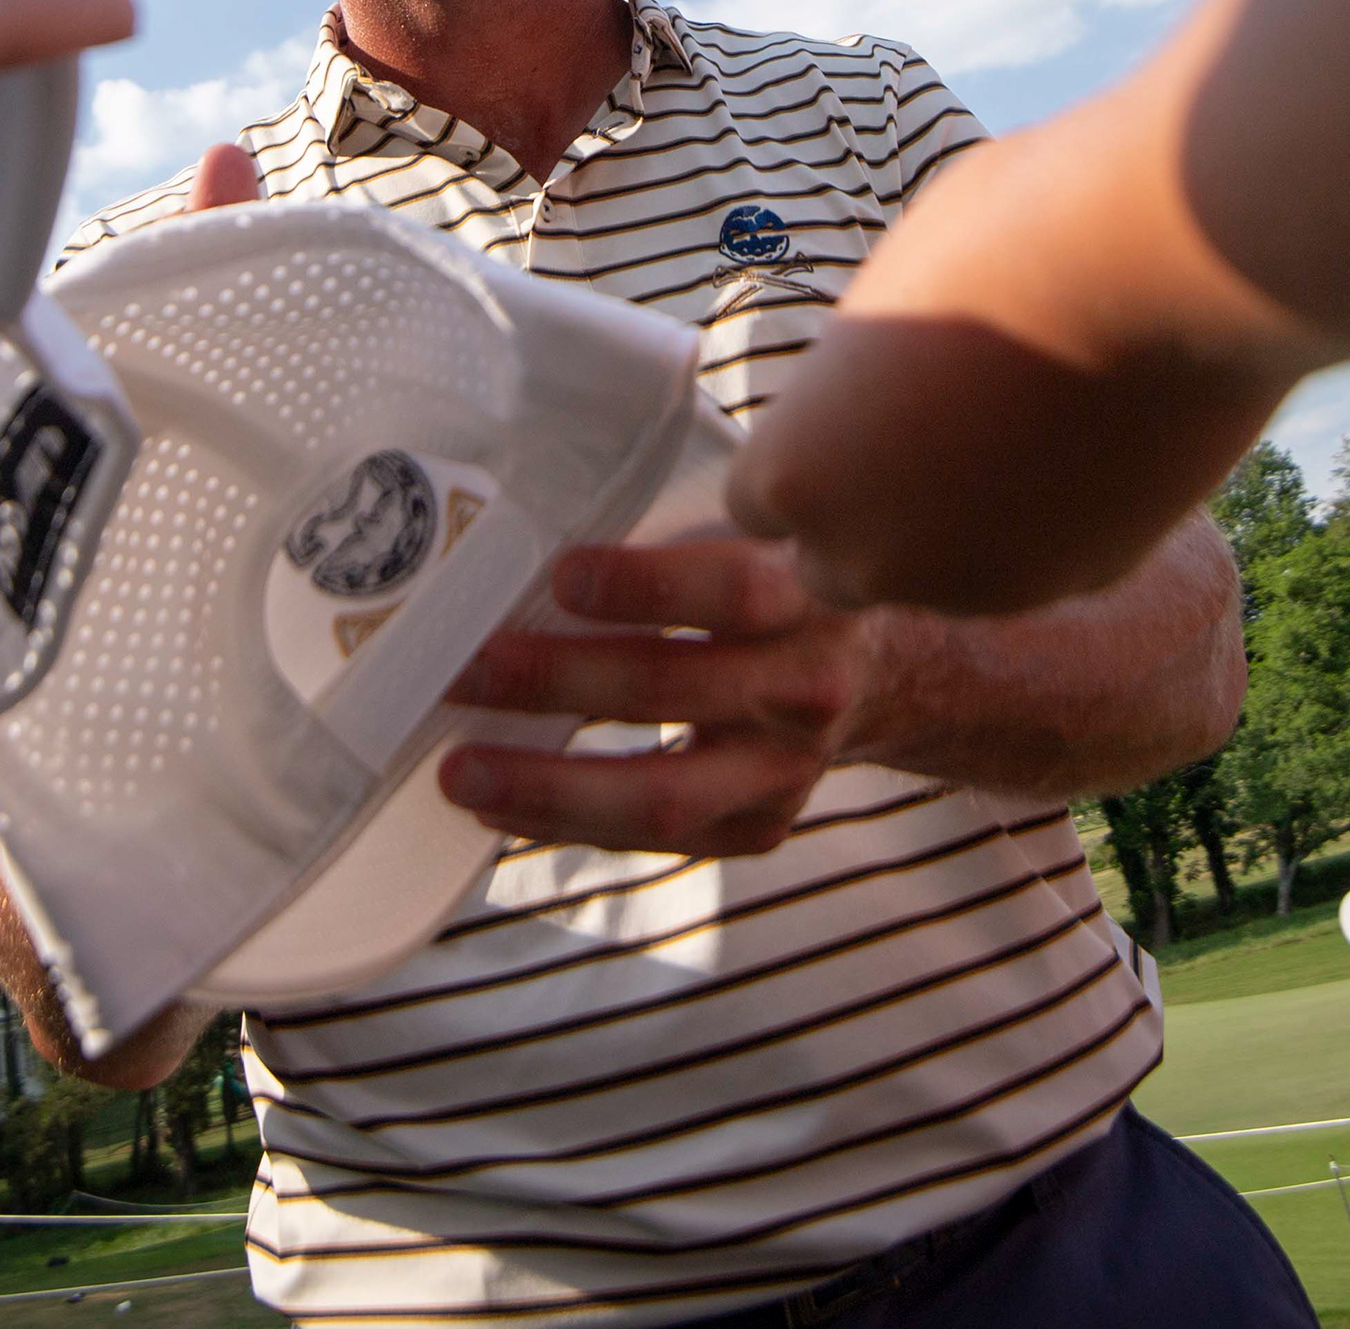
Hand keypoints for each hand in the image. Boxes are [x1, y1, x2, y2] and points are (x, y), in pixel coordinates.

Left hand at [439, 538, 883, 855]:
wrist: (889, 671)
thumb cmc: (788, 581)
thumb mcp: (765, 532)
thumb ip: (682, 520)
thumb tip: (530, 509)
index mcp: (808, 592)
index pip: (735, 590)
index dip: (646, 585)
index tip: (560, 574)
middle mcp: (807, 687)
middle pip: (671, 690)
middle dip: (554, 681)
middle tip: (464, 668)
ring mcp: (787, 771)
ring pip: (661, 794)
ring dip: (547, 785)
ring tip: (459, 772)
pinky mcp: (761, 827)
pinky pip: (654, 840)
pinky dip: (569, 825)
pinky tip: (501, 807)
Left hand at [723, 65, 1321, 611]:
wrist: (1165, 262)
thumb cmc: (1010, 234)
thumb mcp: (890, 293)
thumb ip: (861, 376)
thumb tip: (873, 392)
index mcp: (800, 472)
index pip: (758, 504)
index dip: (807, 453)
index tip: (846, 412)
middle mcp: (877, 555)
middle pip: (837, 566)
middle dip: (868, 512)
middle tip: (921, 426)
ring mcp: (982, 583)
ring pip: (944, 573)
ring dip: (959, 520)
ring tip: (1012, 418)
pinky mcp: (1083, 579)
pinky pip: (1035, 563)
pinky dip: (1043, 518)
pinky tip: (1077, 437)